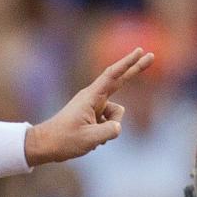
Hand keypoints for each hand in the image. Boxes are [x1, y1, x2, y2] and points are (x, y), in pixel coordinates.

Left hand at [27, 49, 155, 165]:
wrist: (44, 145)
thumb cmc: (63, 140)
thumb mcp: (90, 139)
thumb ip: (110, 131)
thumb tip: (118, 126)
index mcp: (91, 97)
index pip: (113, 75)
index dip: (128, 63)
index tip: (140, 51)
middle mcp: (93, 98)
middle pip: (119, 81)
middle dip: (135, 70)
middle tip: (151, 56)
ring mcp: (93, 107)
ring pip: (116, 116)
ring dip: (109, 129)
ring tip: (91, 137)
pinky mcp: (93, 116)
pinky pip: (109, 123)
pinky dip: (104, 133)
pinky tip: (90, 140)